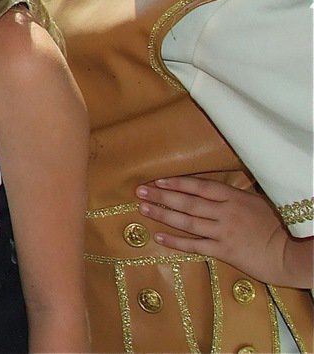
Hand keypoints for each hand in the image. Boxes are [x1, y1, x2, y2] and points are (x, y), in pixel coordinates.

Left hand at [137, 176, 311, 287]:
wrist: (293, 252)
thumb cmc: (279, 226)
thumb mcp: (257, 203)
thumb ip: (234, 198)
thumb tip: (213, 191)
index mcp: (234, 197)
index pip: (198, 186)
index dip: (176, 183)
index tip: (157, 180)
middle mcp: (225, 212)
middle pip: (187, 202)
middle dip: (161, 196)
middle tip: (140, 191)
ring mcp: (224, 231)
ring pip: (187, 221)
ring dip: (163, 214)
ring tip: (143, 209)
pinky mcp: (225, 251)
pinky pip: (195, 245)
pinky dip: (175, 241)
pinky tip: (159, 236)